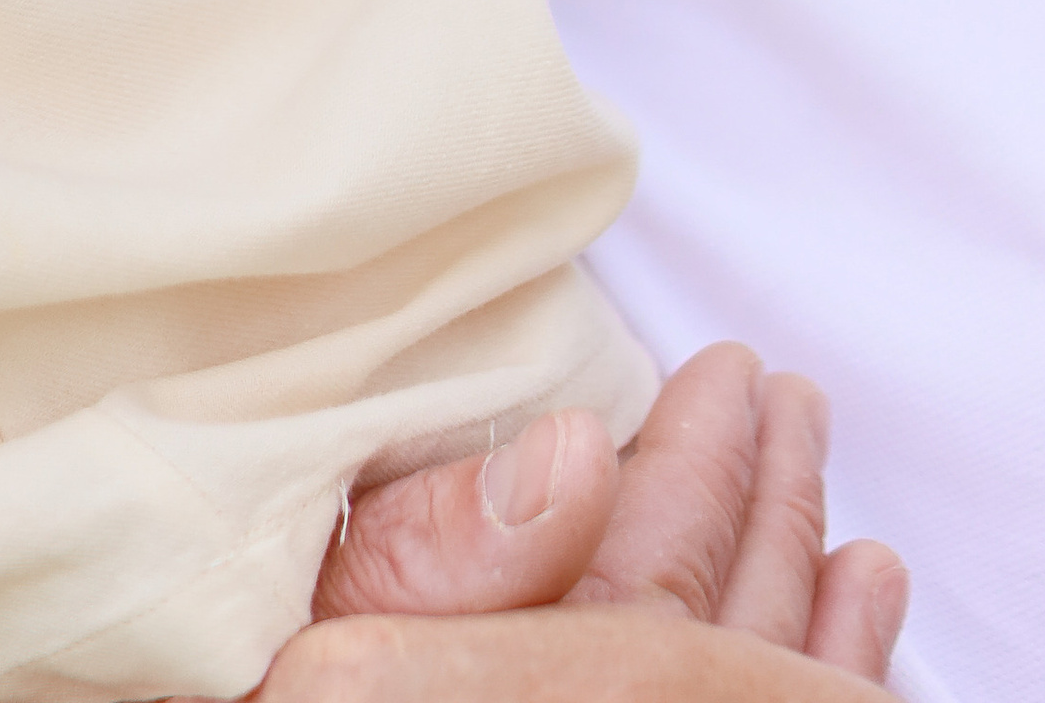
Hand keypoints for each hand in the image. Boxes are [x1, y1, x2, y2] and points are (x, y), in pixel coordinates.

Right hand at [177, 350, 906, 702]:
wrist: (199, 690)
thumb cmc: (202, 662)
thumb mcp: (295, 599)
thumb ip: (429, 544)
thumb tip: (571, 459)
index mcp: (501, 685)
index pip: (644, 601)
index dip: (700, 478)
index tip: (735, 374)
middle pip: (702, 647)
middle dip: (759, 514)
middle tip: (792, 399)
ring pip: (727, 698)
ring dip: (790, 594)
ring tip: (846, 521)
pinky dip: (809, 677)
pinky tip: (840, 618)